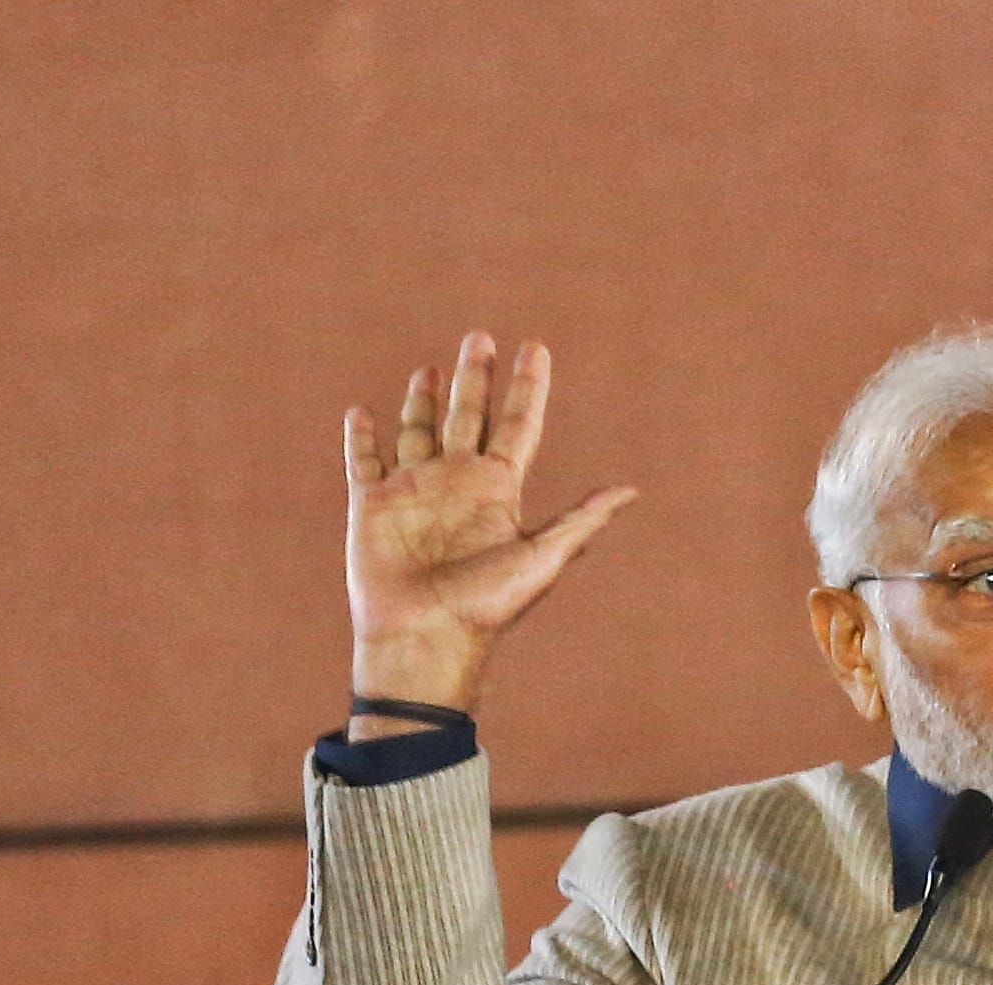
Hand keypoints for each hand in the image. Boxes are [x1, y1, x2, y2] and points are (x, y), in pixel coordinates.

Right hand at [343, 330, 636, 735]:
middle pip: (468, 416)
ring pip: (418, 432)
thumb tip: (631, 491)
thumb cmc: (487, 606)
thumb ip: (582, 521)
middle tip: (481, 338)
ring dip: (422, 401)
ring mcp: (414, 491)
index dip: (527, 387)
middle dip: (474, 378)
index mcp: (498, 490)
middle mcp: (457, 483)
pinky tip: (361, 412)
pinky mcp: (372, 505)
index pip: (517, 425)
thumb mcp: (542, 559)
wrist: (426, 638)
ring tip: (430, 367)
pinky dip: (361, 437)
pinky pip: (364, 461)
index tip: (535, 347)